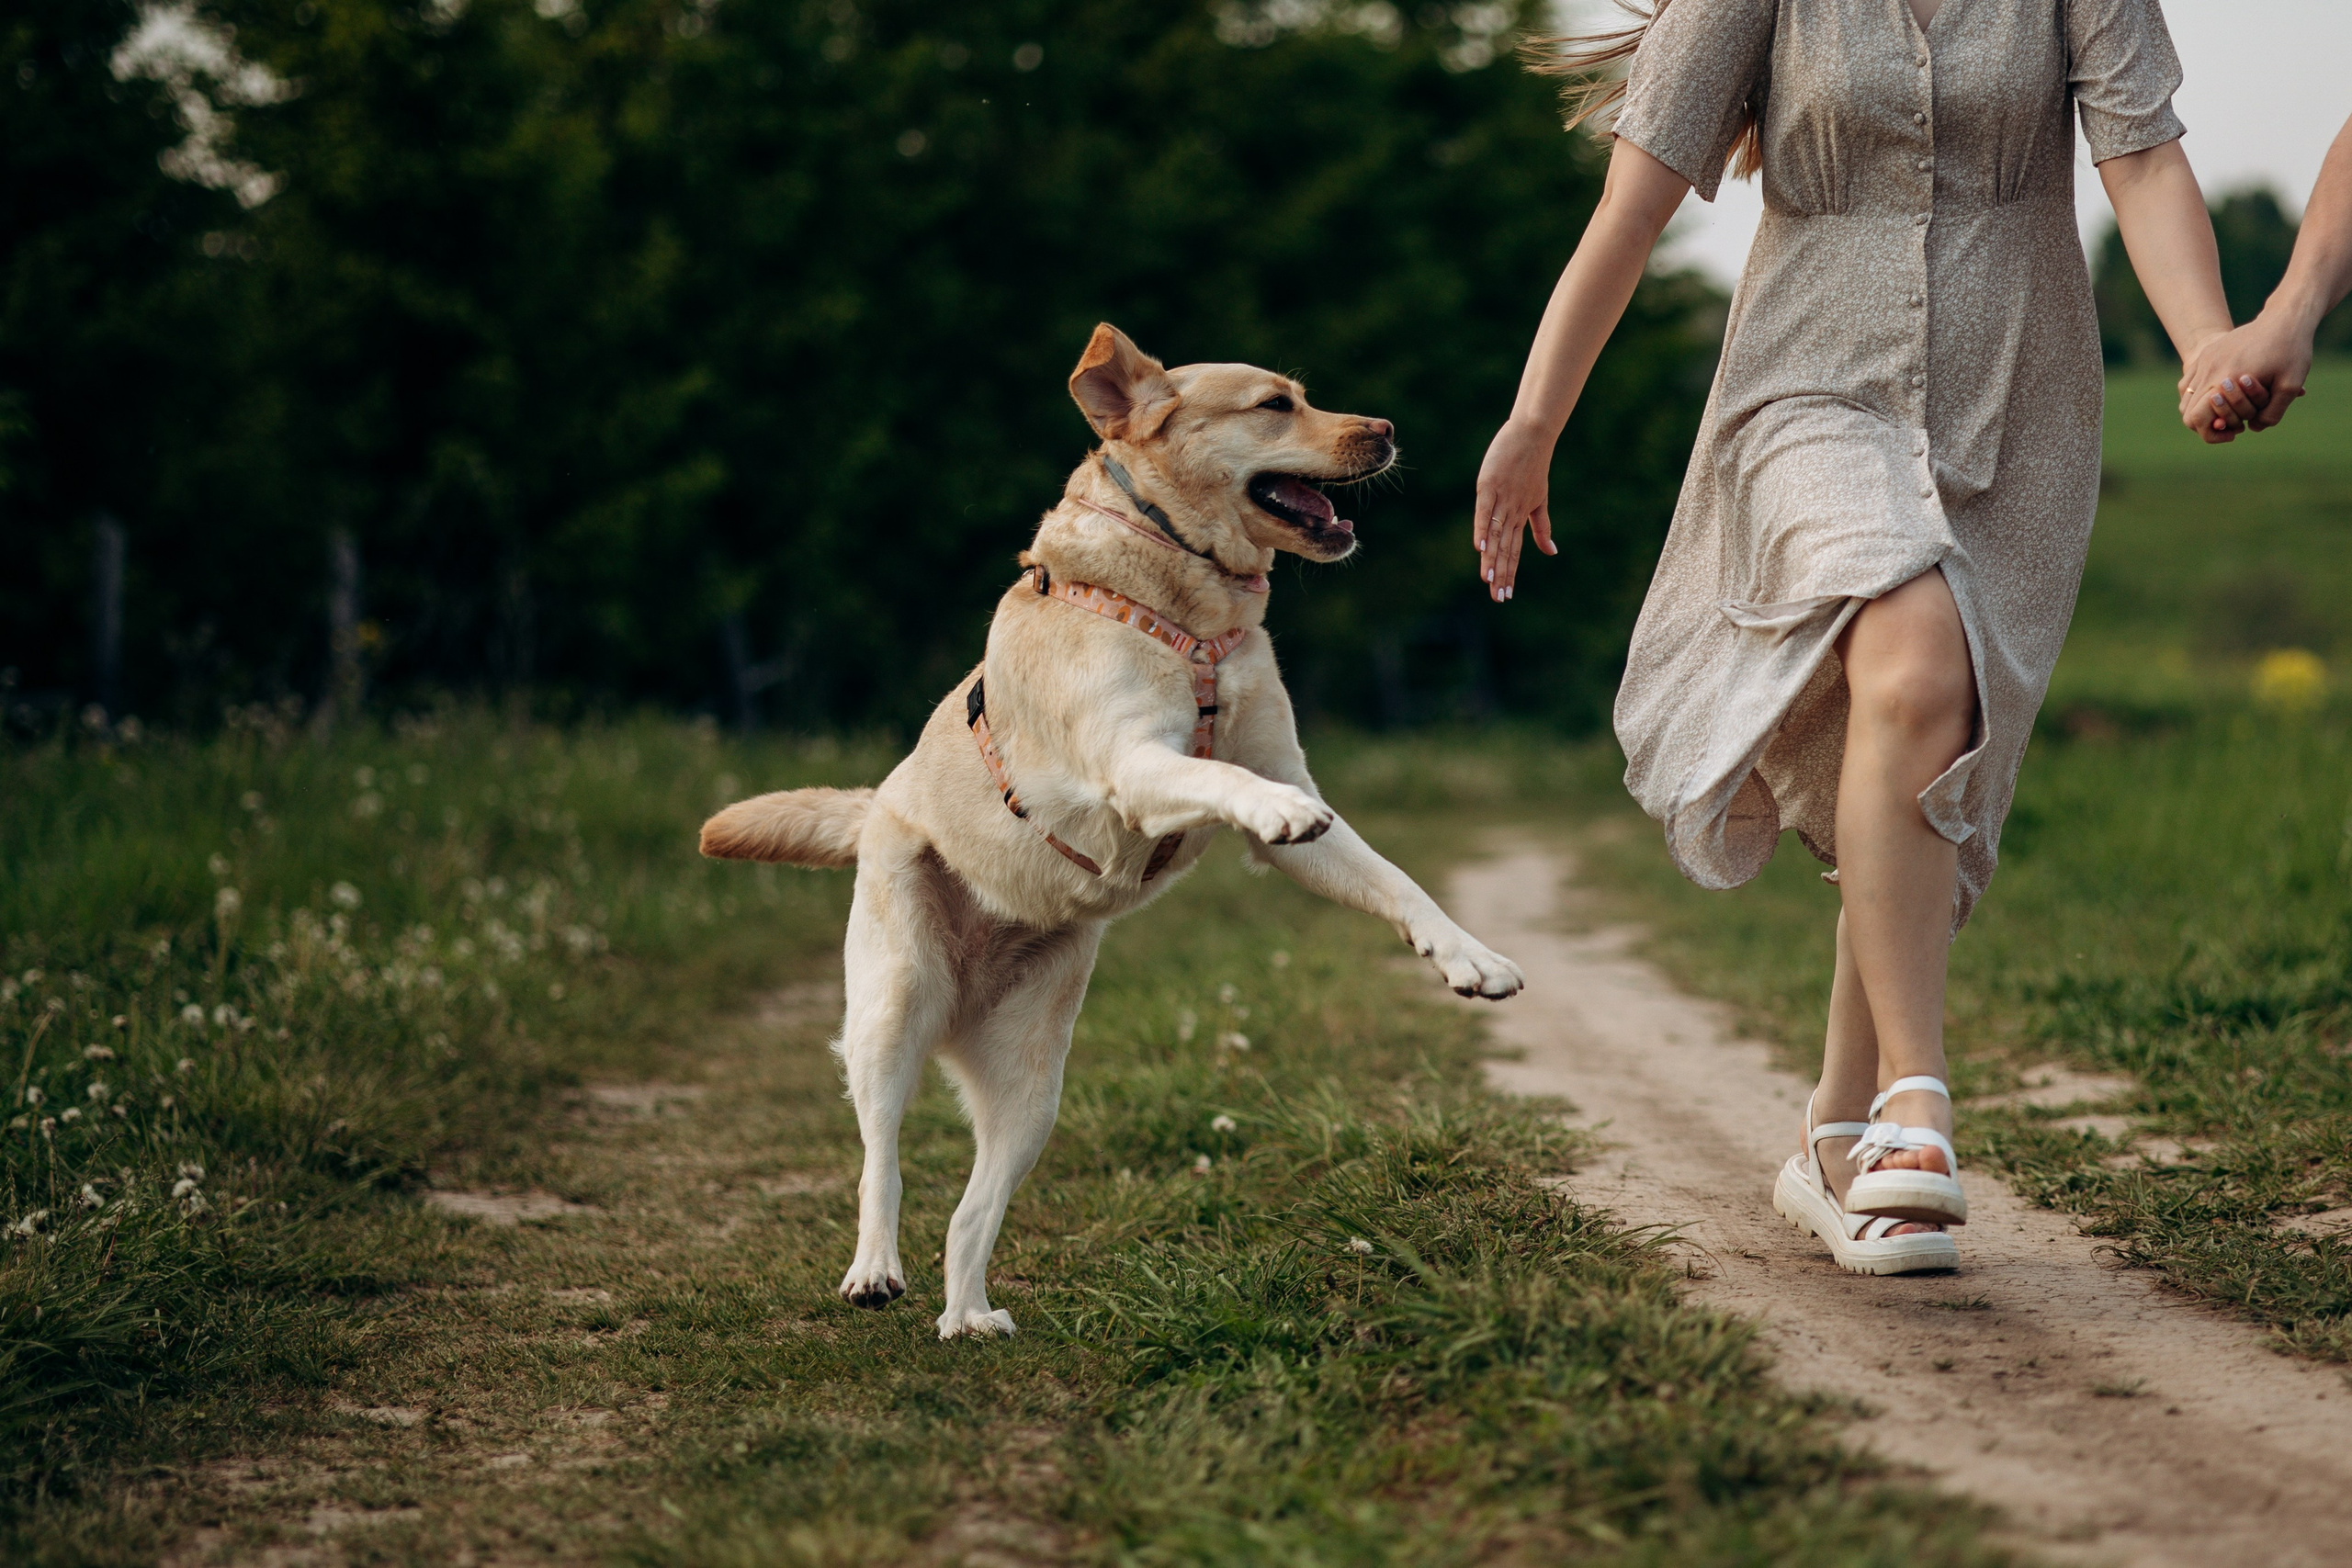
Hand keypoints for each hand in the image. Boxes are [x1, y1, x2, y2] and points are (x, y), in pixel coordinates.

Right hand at [1472, 417, 1558, 601]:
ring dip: (1491, 557)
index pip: (1515, 550)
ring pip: (1495, 533)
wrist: (1533, 434)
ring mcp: (1501, 498)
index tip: (1506, 595)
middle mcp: (1512, 511)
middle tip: (1498, 598)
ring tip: (1488, 579)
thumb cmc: (1533, 465)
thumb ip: (1541, 527)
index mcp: (1521, 515)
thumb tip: (1551, 552)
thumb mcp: (1539, 499)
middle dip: (1501, 574)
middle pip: (1505, 548)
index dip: (1510, 573)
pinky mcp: (1489, 485)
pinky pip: (1484, 511)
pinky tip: (1479, 546)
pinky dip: (1481, 528)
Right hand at [2178, 314, 2312, 442]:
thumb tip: (2252, 428)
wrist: (2285, 318)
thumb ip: (2271, 414)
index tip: (2236, 432)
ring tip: (2227, 411)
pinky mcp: (2206, 355)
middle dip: (2208, 425)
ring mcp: (2204, 361)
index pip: (2197, 418)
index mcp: (2225, 378)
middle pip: (2188, 412)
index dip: (2212, 434)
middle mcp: (2208, 370)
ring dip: (2202, 411)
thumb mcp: (2290, 386)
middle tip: (2234, 424)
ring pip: (2185, 400)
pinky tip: (2219, 396)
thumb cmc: (2291, 351)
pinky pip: (2187, 384)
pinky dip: (2198, 397)